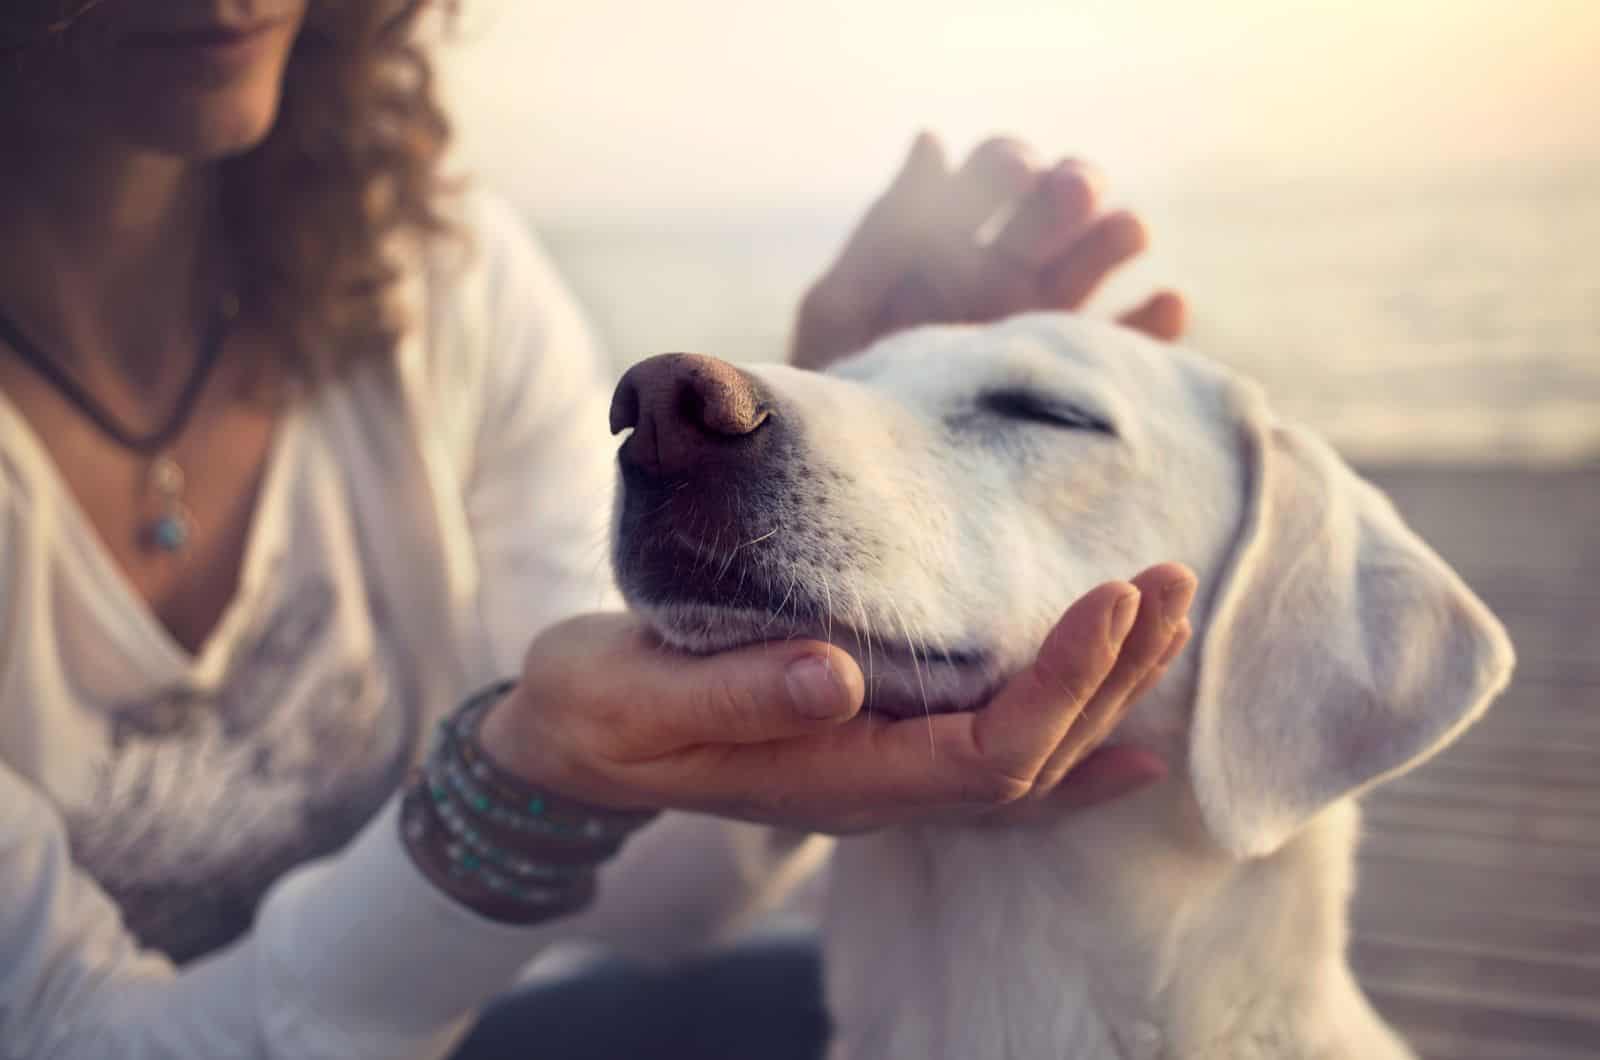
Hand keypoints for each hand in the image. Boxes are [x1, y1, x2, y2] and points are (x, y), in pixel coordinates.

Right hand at [478, 564, 1194, 833]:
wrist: (569, 742)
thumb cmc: (597, 712)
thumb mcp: (639, 698)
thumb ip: (735, 695)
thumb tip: (837, 675)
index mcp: (834, 778)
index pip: (985, 753)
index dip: (1061, 684)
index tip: (1112, 597)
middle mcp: (877, 788)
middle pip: (1033, 757)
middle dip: (1111, 673)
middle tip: (1169, 579)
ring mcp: (882, 773)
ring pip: (1027, 757)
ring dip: (1105, 691)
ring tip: (1166, 616)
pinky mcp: (875, 741)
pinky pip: (996, 760)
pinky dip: (1071, 744)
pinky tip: (1131, 736)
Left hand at [790, 133, 1186, 370]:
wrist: (863, 487)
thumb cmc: (839, 393)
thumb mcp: (842, 310)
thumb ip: (886, 231)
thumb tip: (932, 139)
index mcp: (949, 243)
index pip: (994, 176)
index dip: (1008, 165)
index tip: (1014, 173)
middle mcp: (1005, 274)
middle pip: (1056, 208)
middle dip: (1069, 189)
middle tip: (1072, 193)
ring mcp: (1044, 325)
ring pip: (1097, 261)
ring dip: (1116, 236)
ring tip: (1126, 232)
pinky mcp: (1075, 380)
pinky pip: (1129, 346)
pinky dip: (1155, 324)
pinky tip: (1166, 304)